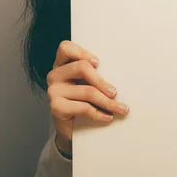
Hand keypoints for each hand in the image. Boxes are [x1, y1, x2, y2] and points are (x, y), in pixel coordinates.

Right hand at [47, 41, 129, 156]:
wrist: (72, 128)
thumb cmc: (84, 100)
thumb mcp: (89, 84)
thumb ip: (96, 74)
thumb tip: (122, 74)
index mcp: (63, 64)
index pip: (65, 47)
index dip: (82, 52)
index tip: (98, 63)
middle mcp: (55, 75)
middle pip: (81, 68)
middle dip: (102, 81)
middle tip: (115, 92)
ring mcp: (54, 91)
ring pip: (87, 91)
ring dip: (108, 102)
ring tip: (121, 109)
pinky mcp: (56, 107)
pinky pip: (84, 107)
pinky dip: (99, 113)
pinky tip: (108, 117)